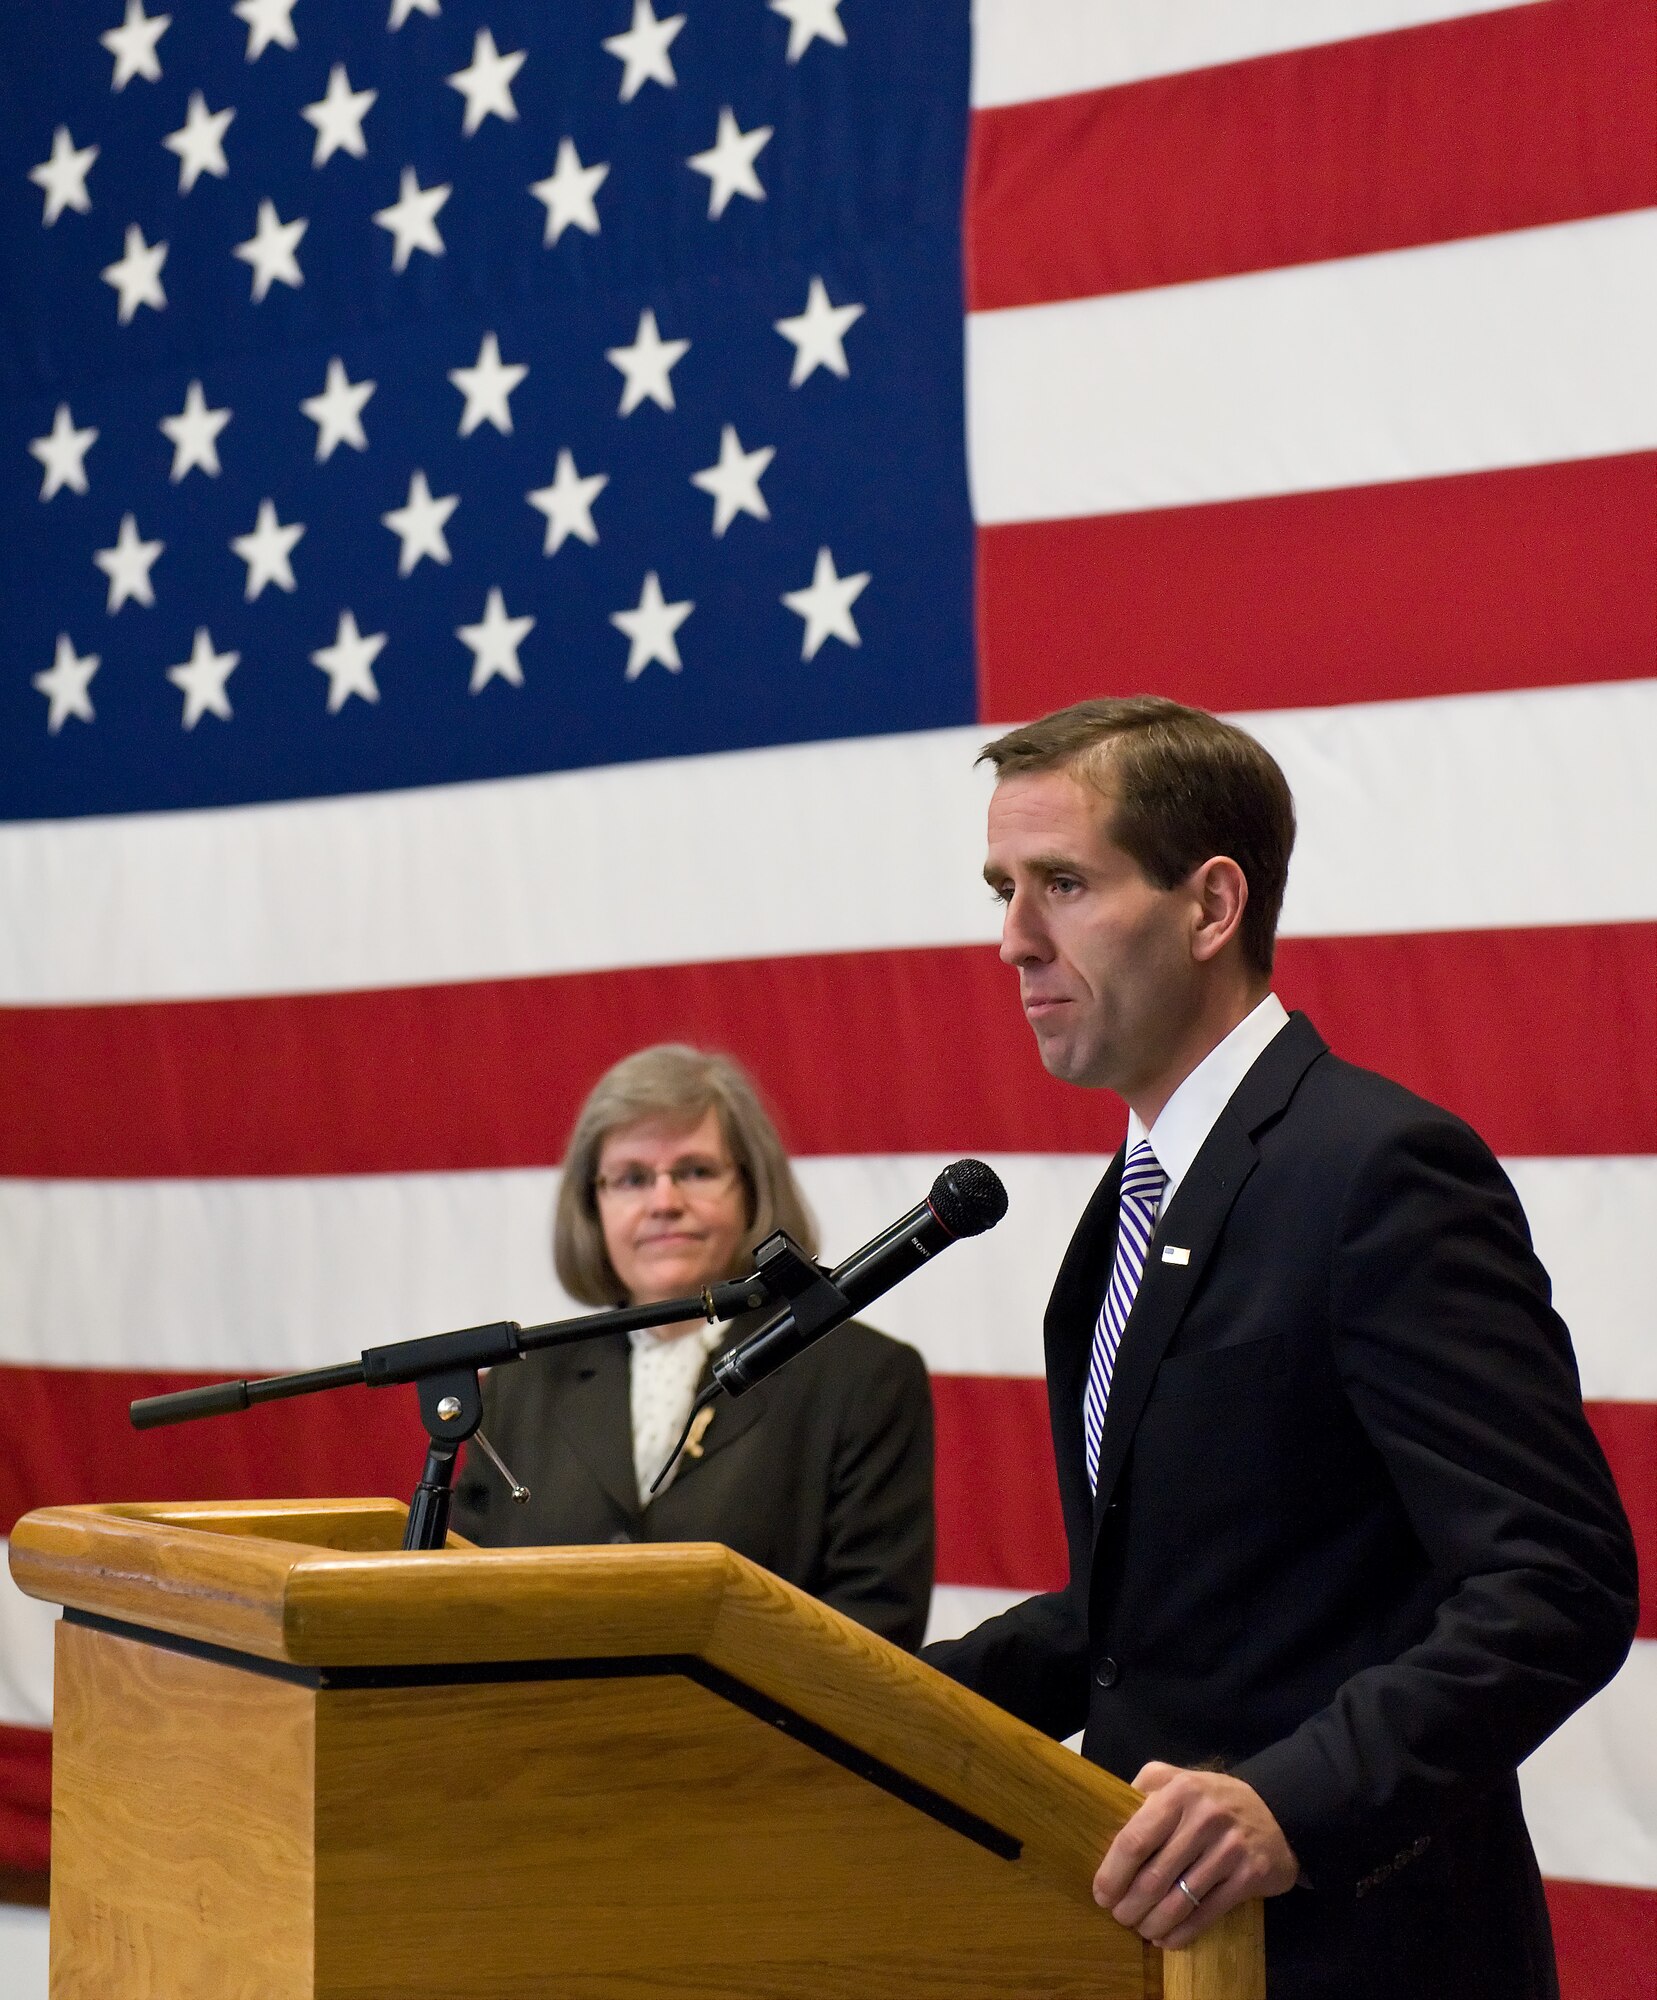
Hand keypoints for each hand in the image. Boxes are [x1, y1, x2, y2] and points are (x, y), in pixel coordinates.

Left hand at [1092, 1763, 1298, 1947]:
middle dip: (1130, 1905)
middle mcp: (1204, 1818)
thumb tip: (1108, 1819)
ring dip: (1153, 1923)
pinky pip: (1207, 1914)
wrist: (1277, 1812)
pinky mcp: (1249, 1877)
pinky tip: (1167, 1939)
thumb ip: (1144, 1790)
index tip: (1101, 1893)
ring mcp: (1229, 1849)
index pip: (1135, 1839)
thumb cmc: (1213, 1799)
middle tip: (1119, 1917)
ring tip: (1141, 1929)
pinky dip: (1182, 1933)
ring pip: (1180, 1901)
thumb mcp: (1178, 1779)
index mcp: (1178, 1792)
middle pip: (1155, 1876)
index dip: (1113, 1873)